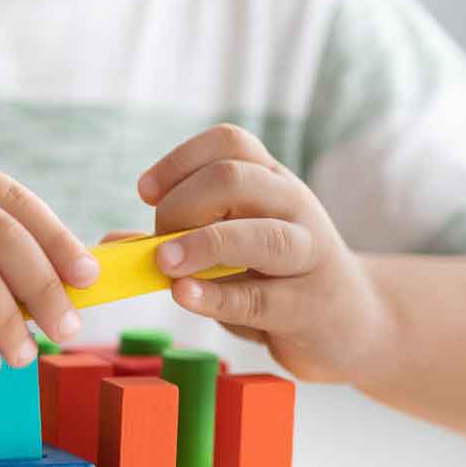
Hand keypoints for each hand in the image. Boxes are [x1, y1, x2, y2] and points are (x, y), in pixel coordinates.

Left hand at [138, 124, 389, 381]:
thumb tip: (110, 244)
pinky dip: (216, 296)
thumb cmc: (276, 278)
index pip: (228, 143)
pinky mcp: (310, 306)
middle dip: (182, 205)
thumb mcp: (230, 249)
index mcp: (271, 181)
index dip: (179, 160)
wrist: (355, 323)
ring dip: (202, 244)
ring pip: (260, 234)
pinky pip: (261, 298)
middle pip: (235, 178)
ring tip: (163, 263)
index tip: (145, 193)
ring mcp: (309, 254)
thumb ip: (175, 242)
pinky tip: (184, 295)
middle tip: (158, 241)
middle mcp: (293, 206)